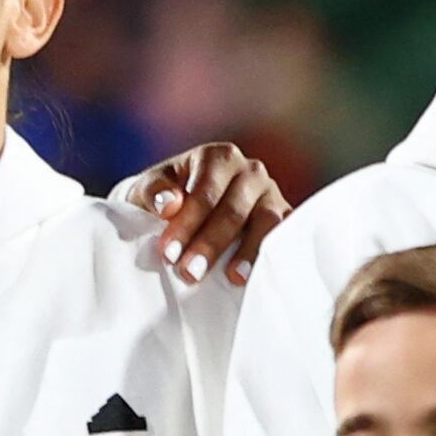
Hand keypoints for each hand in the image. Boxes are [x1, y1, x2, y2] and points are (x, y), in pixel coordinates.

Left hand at [131, 144, 289, 282]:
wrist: (187, 209)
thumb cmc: (168, 199)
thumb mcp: (149, 190)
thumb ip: (153, 191)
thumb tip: (170, 205)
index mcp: (218, 157)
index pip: (206, 191)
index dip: (188, 223)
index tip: (169, 253)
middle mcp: (250, 171)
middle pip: (234, 209)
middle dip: (210, 244)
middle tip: (189, 273)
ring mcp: (271, 194)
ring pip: (266, 221)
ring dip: (247, 251)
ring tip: (232, 277)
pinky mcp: (285, 219)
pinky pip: (285, 235)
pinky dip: (272, 254)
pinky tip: (256, 275)